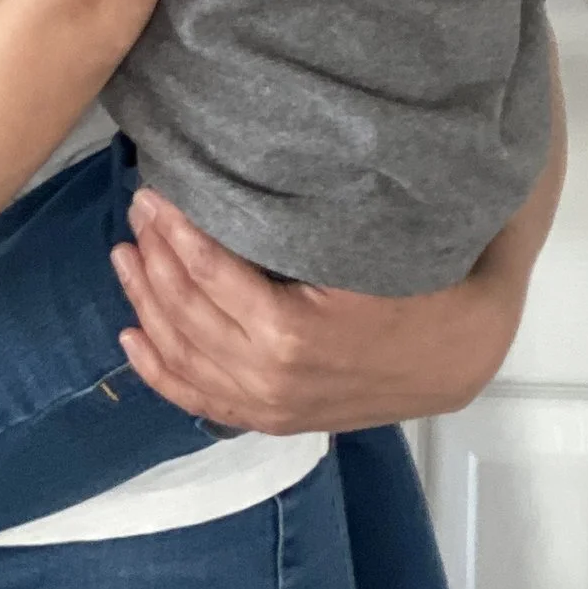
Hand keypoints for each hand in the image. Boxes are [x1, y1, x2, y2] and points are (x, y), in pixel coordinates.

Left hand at [110, 193, 521, 433]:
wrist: (461, 354)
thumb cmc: (420, 284)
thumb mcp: (365, 243)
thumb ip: (303, 219)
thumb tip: (246, 168)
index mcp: (289, 331)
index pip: (206, 271)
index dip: (173, 228)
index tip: (153, 192)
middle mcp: (269, 376)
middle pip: (185, 309)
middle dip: (154, 255)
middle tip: (140, 210)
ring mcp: (268, 406)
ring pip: (183, 354)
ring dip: (146, 302)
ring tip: (126, 255)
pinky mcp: (272, 420)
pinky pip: (200, 399)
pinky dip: (160, 370)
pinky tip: (132, 337)